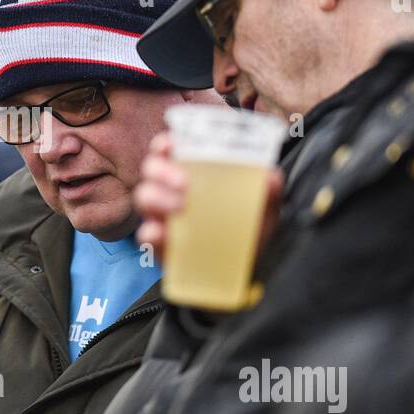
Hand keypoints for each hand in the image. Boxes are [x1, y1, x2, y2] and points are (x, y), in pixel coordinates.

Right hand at [134, 132, 285, 271]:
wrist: (245, 270)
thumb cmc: (248, 230)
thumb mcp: (264, 209)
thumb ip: (269, 192)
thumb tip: (270, 177)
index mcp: (191, 173)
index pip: (168, 149)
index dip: (165, 144)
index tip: (172, 144)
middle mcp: (171, 190)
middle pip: (151, 168)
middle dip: (162, 170)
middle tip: (185, 184)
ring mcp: (162, 216)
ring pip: (144, 197)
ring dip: (158, 198)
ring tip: (181, 209)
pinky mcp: (159, 243)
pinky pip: (146, 234)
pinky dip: (152, 232)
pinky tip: (165, 234)